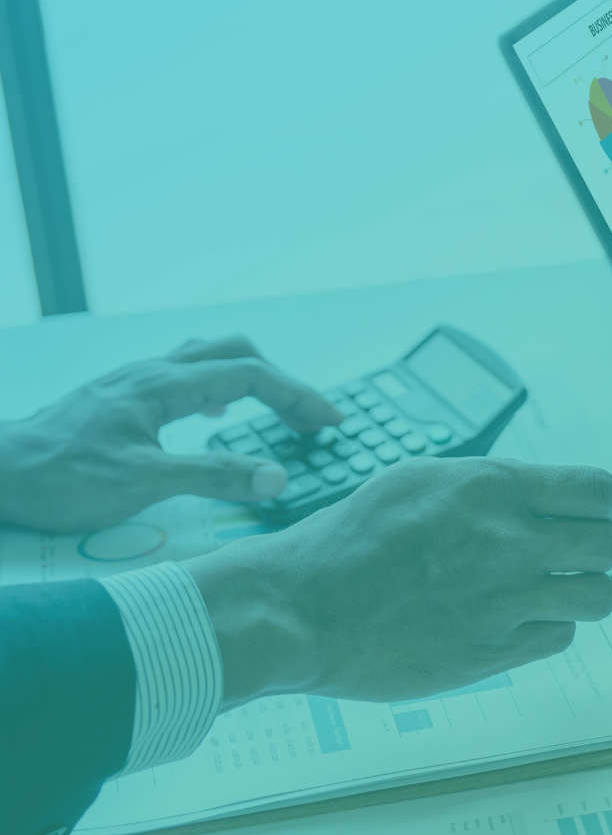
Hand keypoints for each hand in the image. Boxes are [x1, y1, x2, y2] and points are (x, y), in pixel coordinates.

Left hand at [0, 336, 341, 531]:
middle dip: (281, 381)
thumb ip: (213, 475)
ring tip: (275, 409)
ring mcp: (134, 383)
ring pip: (208, 359)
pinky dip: (218, 389)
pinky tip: (214, 415)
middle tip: (309, 417)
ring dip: (250, 378)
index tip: (329, 422)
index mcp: (164, 385)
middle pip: (235, 352)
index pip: (251, 374)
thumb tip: (277, 476)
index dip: (297, 396)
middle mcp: (151, 373)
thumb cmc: (59, 478)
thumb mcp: (142, 482)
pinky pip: (184, 377)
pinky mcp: (120, 400)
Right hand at [185, 458, 611, 707]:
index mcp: (491, 489)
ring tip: (550, 589)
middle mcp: (506, 542)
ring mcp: (502, 601)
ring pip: (596, 597)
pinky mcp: (492, 651)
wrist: (302, 608)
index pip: (597, 490)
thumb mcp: (422, 480)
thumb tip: (554, 492)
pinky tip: (515, 618)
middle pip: (607, 546)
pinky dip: (549, 628)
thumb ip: (495, 484)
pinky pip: (558, 638)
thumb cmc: (351, 540)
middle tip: (581, 553)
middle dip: (603, 548)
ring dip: (583, 592)